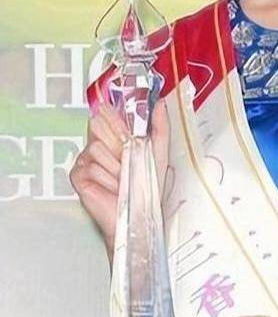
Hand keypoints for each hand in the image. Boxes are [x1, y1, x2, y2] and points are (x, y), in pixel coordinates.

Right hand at [69, 98, 169, 266]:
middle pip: (99, 126)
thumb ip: (160, 125)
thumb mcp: (159, 150)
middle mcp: (96, 144)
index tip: (129, 129)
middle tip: (130, 159)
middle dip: (119, 143)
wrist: (139, 213)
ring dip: (116, 165)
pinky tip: (113, 187)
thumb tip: (159, 103)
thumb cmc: (148, 185)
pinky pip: (91, 167)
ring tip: (124, 177)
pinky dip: (106, 178)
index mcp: (113, 135)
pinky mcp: (78, 176)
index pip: (107, 113)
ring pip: (97, 148)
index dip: (117, 119)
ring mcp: (85, 160)